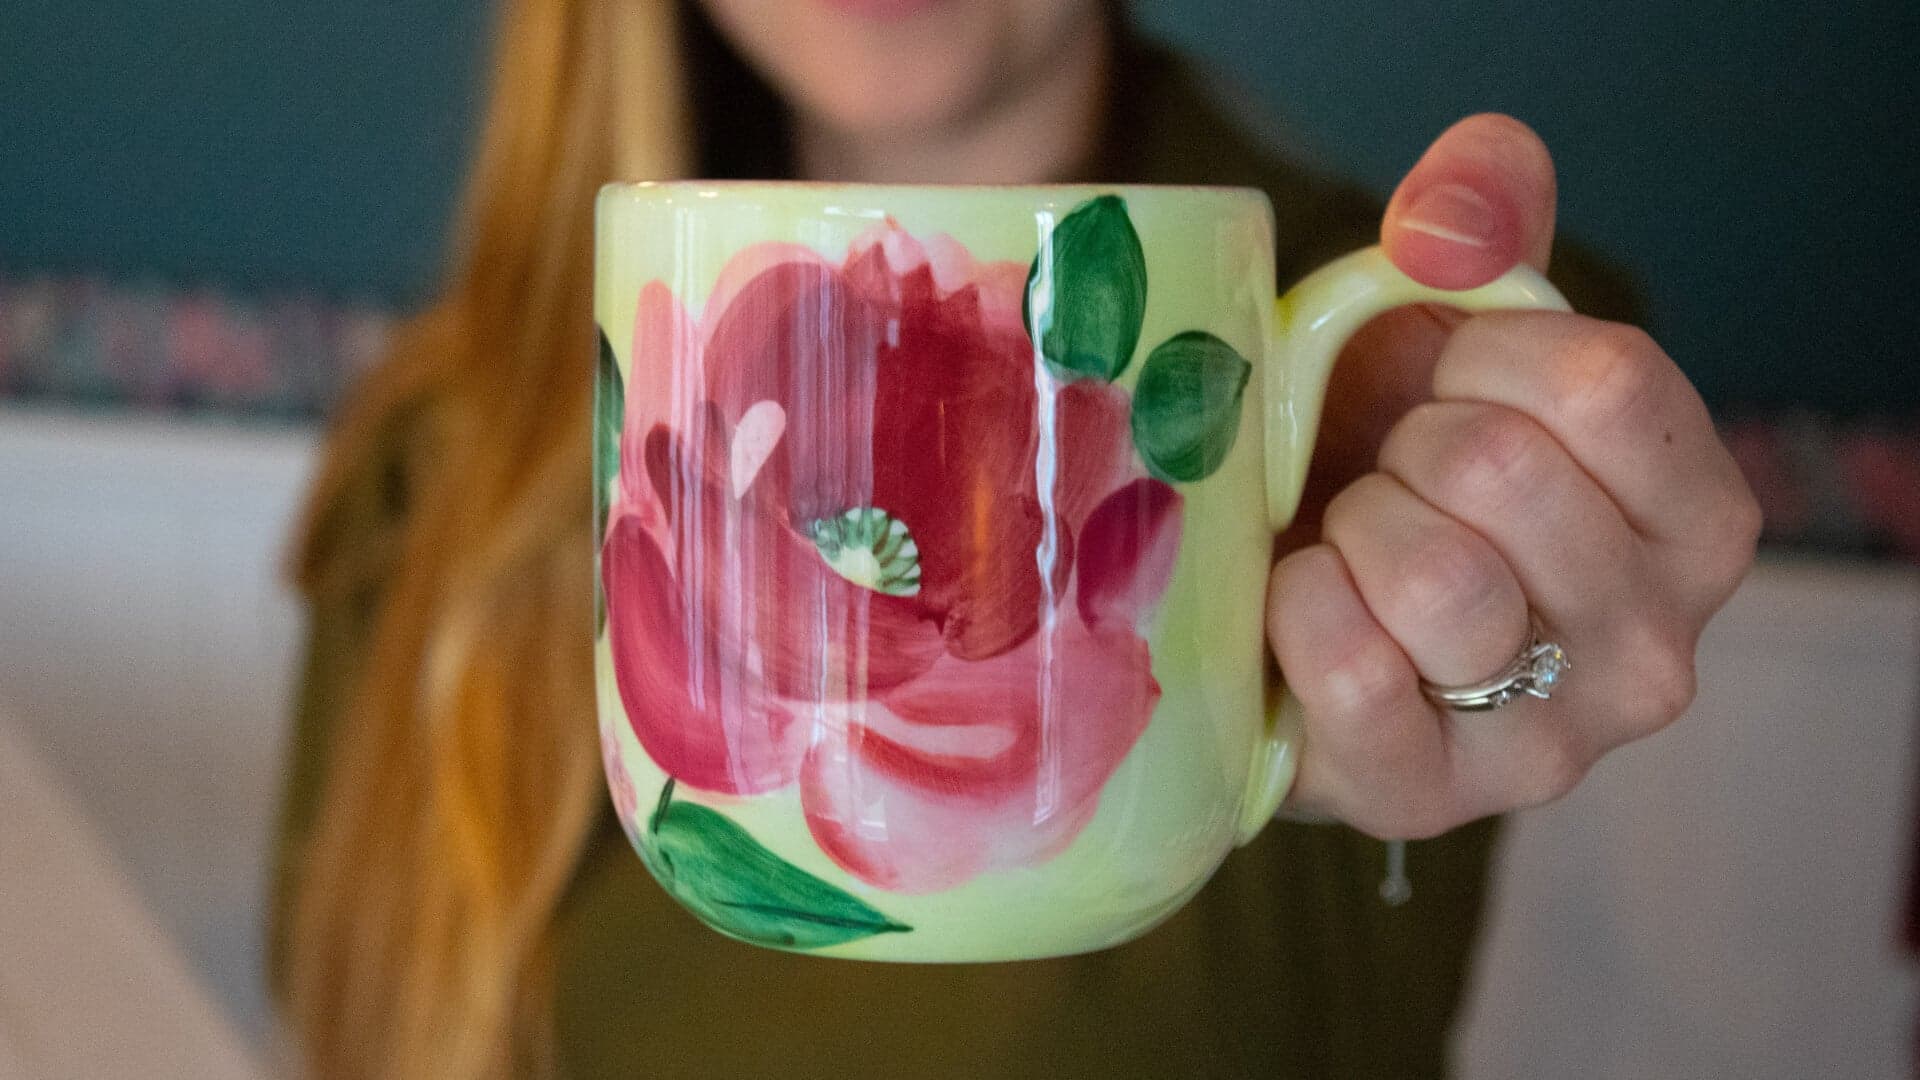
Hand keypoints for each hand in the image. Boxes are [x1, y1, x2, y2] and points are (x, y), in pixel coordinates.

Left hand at [1269, 114, 1761, 838]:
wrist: (1285, 599)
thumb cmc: (1387, 456)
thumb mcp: (1446, 317)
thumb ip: (1480, 215)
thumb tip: (1446, 220)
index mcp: (1698, 520)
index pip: (1605, 383)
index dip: (1481, 353)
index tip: (1442, 384)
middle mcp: (1657, 647)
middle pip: (1506, 472)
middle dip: (1404, 445)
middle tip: (1383, 477)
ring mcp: (1552, 741)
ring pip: (1439, 581)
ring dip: (1351, 527)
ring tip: (1344, 543)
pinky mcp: (1429, 797)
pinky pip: (1352, 669)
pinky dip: (1295, 606)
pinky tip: (1296, 601)